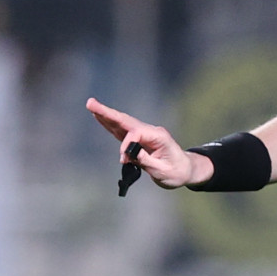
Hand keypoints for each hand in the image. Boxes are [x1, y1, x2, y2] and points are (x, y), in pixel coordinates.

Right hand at [85, 97, 202, 188]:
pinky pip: (122, 131)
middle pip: (127, 121)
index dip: (127, 146)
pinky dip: (110, 124)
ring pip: (123, 123)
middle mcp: (151, 131)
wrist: (186, 170)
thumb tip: (128, 153)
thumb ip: (146, 160)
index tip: (125, 161)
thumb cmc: (176, 172)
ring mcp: (145, 134)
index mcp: (159, 136)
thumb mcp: (162, 171)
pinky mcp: (139, 139)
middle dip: (108, 114)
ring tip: (91, 106)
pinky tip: (99, 117)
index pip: (137, 134)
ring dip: (106, 116)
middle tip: (91, 103)